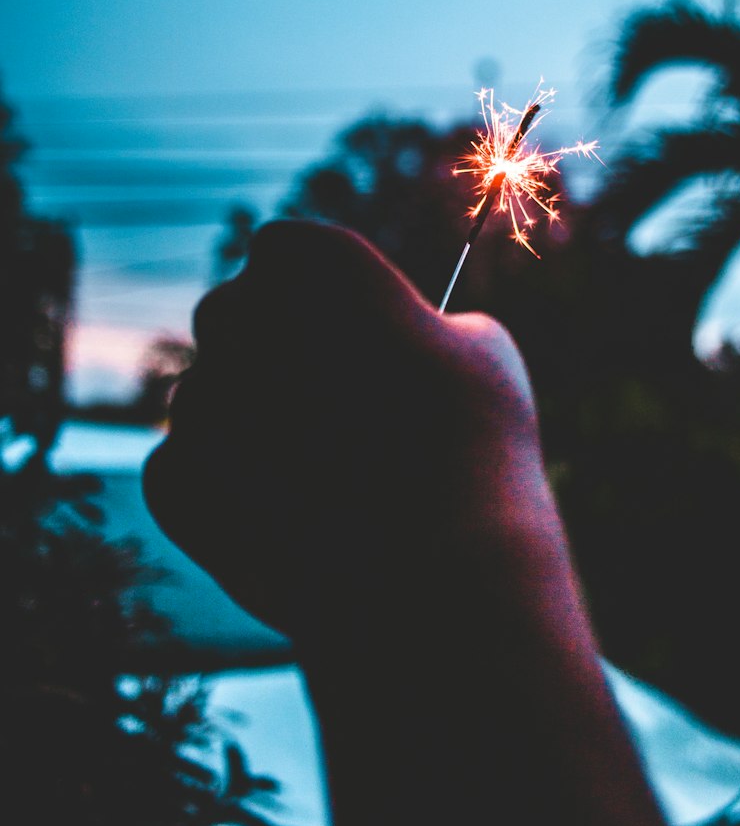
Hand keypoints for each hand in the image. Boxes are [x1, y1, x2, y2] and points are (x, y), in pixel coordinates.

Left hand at [142, 218, 541, 640]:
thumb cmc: (474, 443)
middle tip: (336, 410)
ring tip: (330, 479)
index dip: (319, 299)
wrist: (436, 572)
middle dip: (272, 353)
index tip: (353, 339)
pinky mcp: (172, 476)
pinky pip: (190, 469)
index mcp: (308, 258)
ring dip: (251, 425)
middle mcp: (236, 312)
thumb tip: (406, 340)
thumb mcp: (480, 348)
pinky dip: (229, 493)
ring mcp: (195, 397)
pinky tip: (297, 518)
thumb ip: (421, 325)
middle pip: (235, 316)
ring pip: (212, 398)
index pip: (287, 253)